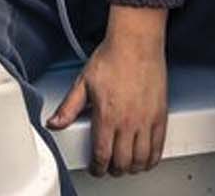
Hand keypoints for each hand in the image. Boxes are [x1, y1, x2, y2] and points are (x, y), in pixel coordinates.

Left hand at [46, 6, 167, 176]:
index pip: (102, 155)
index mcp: (106, 116)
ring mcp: (146, 120)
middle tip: (109, 167)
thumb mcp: (83, 83)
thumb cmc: (112, 58)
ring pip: (141, 159)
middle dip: (114, 170)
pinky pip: (159, 146)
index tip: (96, 168)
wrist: (135, 43)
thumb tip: (54, 122)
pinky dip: (152, 159)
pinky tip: (146, 159)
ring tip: (126, 165)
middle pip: (122, 162)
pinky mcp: (160, 115)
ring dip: (132, 168)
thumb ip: (69, 108)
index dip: (97, 167)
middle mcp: (128, 122)